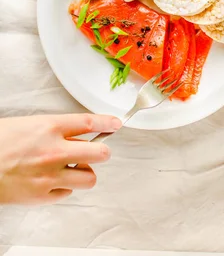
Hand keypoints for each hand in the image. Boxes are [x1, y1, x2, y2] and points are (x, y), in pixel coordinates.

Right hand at [0, 113, 120, 204]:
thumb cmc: (0, 142)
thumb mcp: (30, 124)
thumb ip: (55, 128)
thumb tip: (76, 132)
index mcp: (49, 127)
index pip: (89, 123)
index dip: (108, 123)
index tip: (116, 124)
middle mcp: (54, 151)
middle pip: (100, 153)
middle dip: (102, 151)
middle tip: (98, 151)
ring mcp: (50, 175)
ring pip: (89, 177)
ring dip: (85, 172)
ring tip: (73, 168)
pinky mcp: (43, 195)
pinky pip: (68, 193)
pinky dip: (65, 187)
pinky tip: (54, 180)